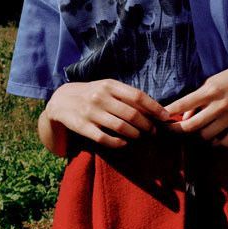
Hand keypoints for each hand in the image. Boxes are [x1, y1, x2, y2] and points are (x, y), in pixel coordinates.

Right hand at [44, 79, 171, 148]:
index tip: (165, 117)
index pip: (138, 96)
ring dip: (135, 134)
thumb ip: (126, 95)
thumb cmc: (92, 94)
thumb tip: (153, 107)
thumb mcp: (107, 88)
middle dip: (147, 125)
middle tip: (154, 131)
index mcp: (110, 85)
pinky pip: (105, 138)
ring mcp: (91, 112)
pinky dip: (118, 142)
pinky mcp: (83, 126)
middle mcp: (100, 97)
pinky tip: (124, 143)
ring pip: (121, 127)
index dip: (154, 108)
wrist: (61, 101)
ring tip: (141, 136)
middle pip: (132, 114)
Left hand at [162, 61, 227, 147]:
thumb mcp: (213, 82)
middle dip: (178, 129)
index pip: (183, 104)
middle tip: (172, 130)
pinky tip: (213, 138)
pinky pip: (224, 143)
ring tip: (196, 131)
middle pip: (191, 126)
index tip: (161, 117)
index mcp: (210, 91)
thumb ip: (198, 99)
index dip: (169, 112)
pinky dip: (215, 143)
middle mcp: (219, 106)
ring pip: (205, 136)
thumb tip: (185, 117)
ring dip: (198, 135)